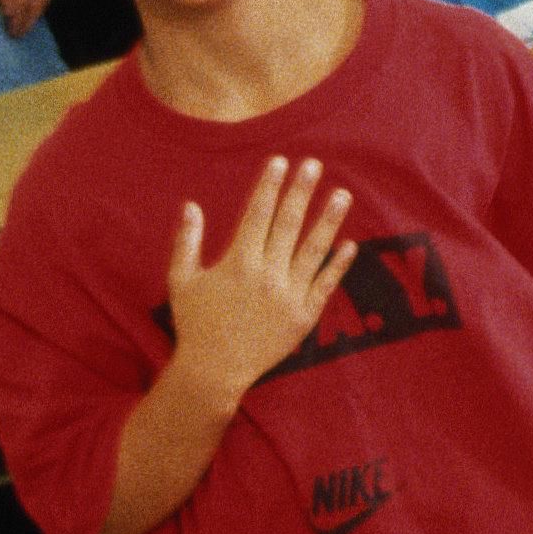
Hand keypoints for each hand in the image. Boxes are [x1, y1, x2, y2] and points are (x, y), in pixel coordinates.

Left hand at [0, 0, 56, 36]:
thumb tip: (8, 14)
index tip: (12, 34)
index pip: (22, 10)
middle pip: (36, 9)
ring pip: (45, 1)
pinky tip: (36, 5)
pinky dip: (42, 3)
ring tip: (28, 23)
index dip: (17, 24)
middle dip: (28, 23)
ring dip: (37, 15)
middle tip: (20, 34)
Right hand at [161, 158, 358, 400]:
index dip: (269, 186)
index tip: (280, 161)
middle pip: (288, 224)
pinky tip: (350, 244)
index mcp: (237, 263)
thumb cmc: (195, 324)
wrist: (214, 372)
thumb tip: (190, 205)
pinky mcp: (303, 317)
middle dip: (301, 191)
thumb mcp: (182, 281)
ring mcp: (288, 296)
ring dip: (329, 220)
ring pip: (313, 251)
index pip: (257, 214)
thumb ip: (187, 241)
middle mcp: (266, 275)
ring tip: (342, 194)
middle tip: (314, 164)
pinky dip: (338, 265)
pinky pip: (325, 286)